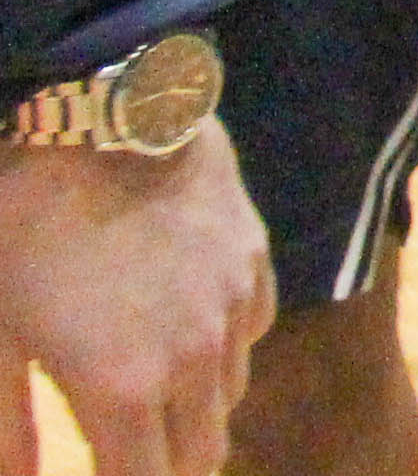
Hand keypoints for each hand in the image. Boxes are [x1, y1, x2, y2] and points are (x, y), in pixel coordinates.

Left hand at [0, 119, 270, 474]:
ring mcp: (233, 306)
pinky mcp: (255, 260)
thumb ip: (4, 430)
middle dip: (165, 472)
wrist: (98, 113)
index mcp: (123, 389)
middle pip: (201, 456)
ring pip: (228, 397)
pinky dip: (220, 350)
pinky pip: (250, 333)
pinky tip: (181, 328)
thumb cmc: (21, 226)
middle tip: (127, 460)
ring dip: (192, 415)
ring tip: (148, 399)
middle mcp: (195, 359)